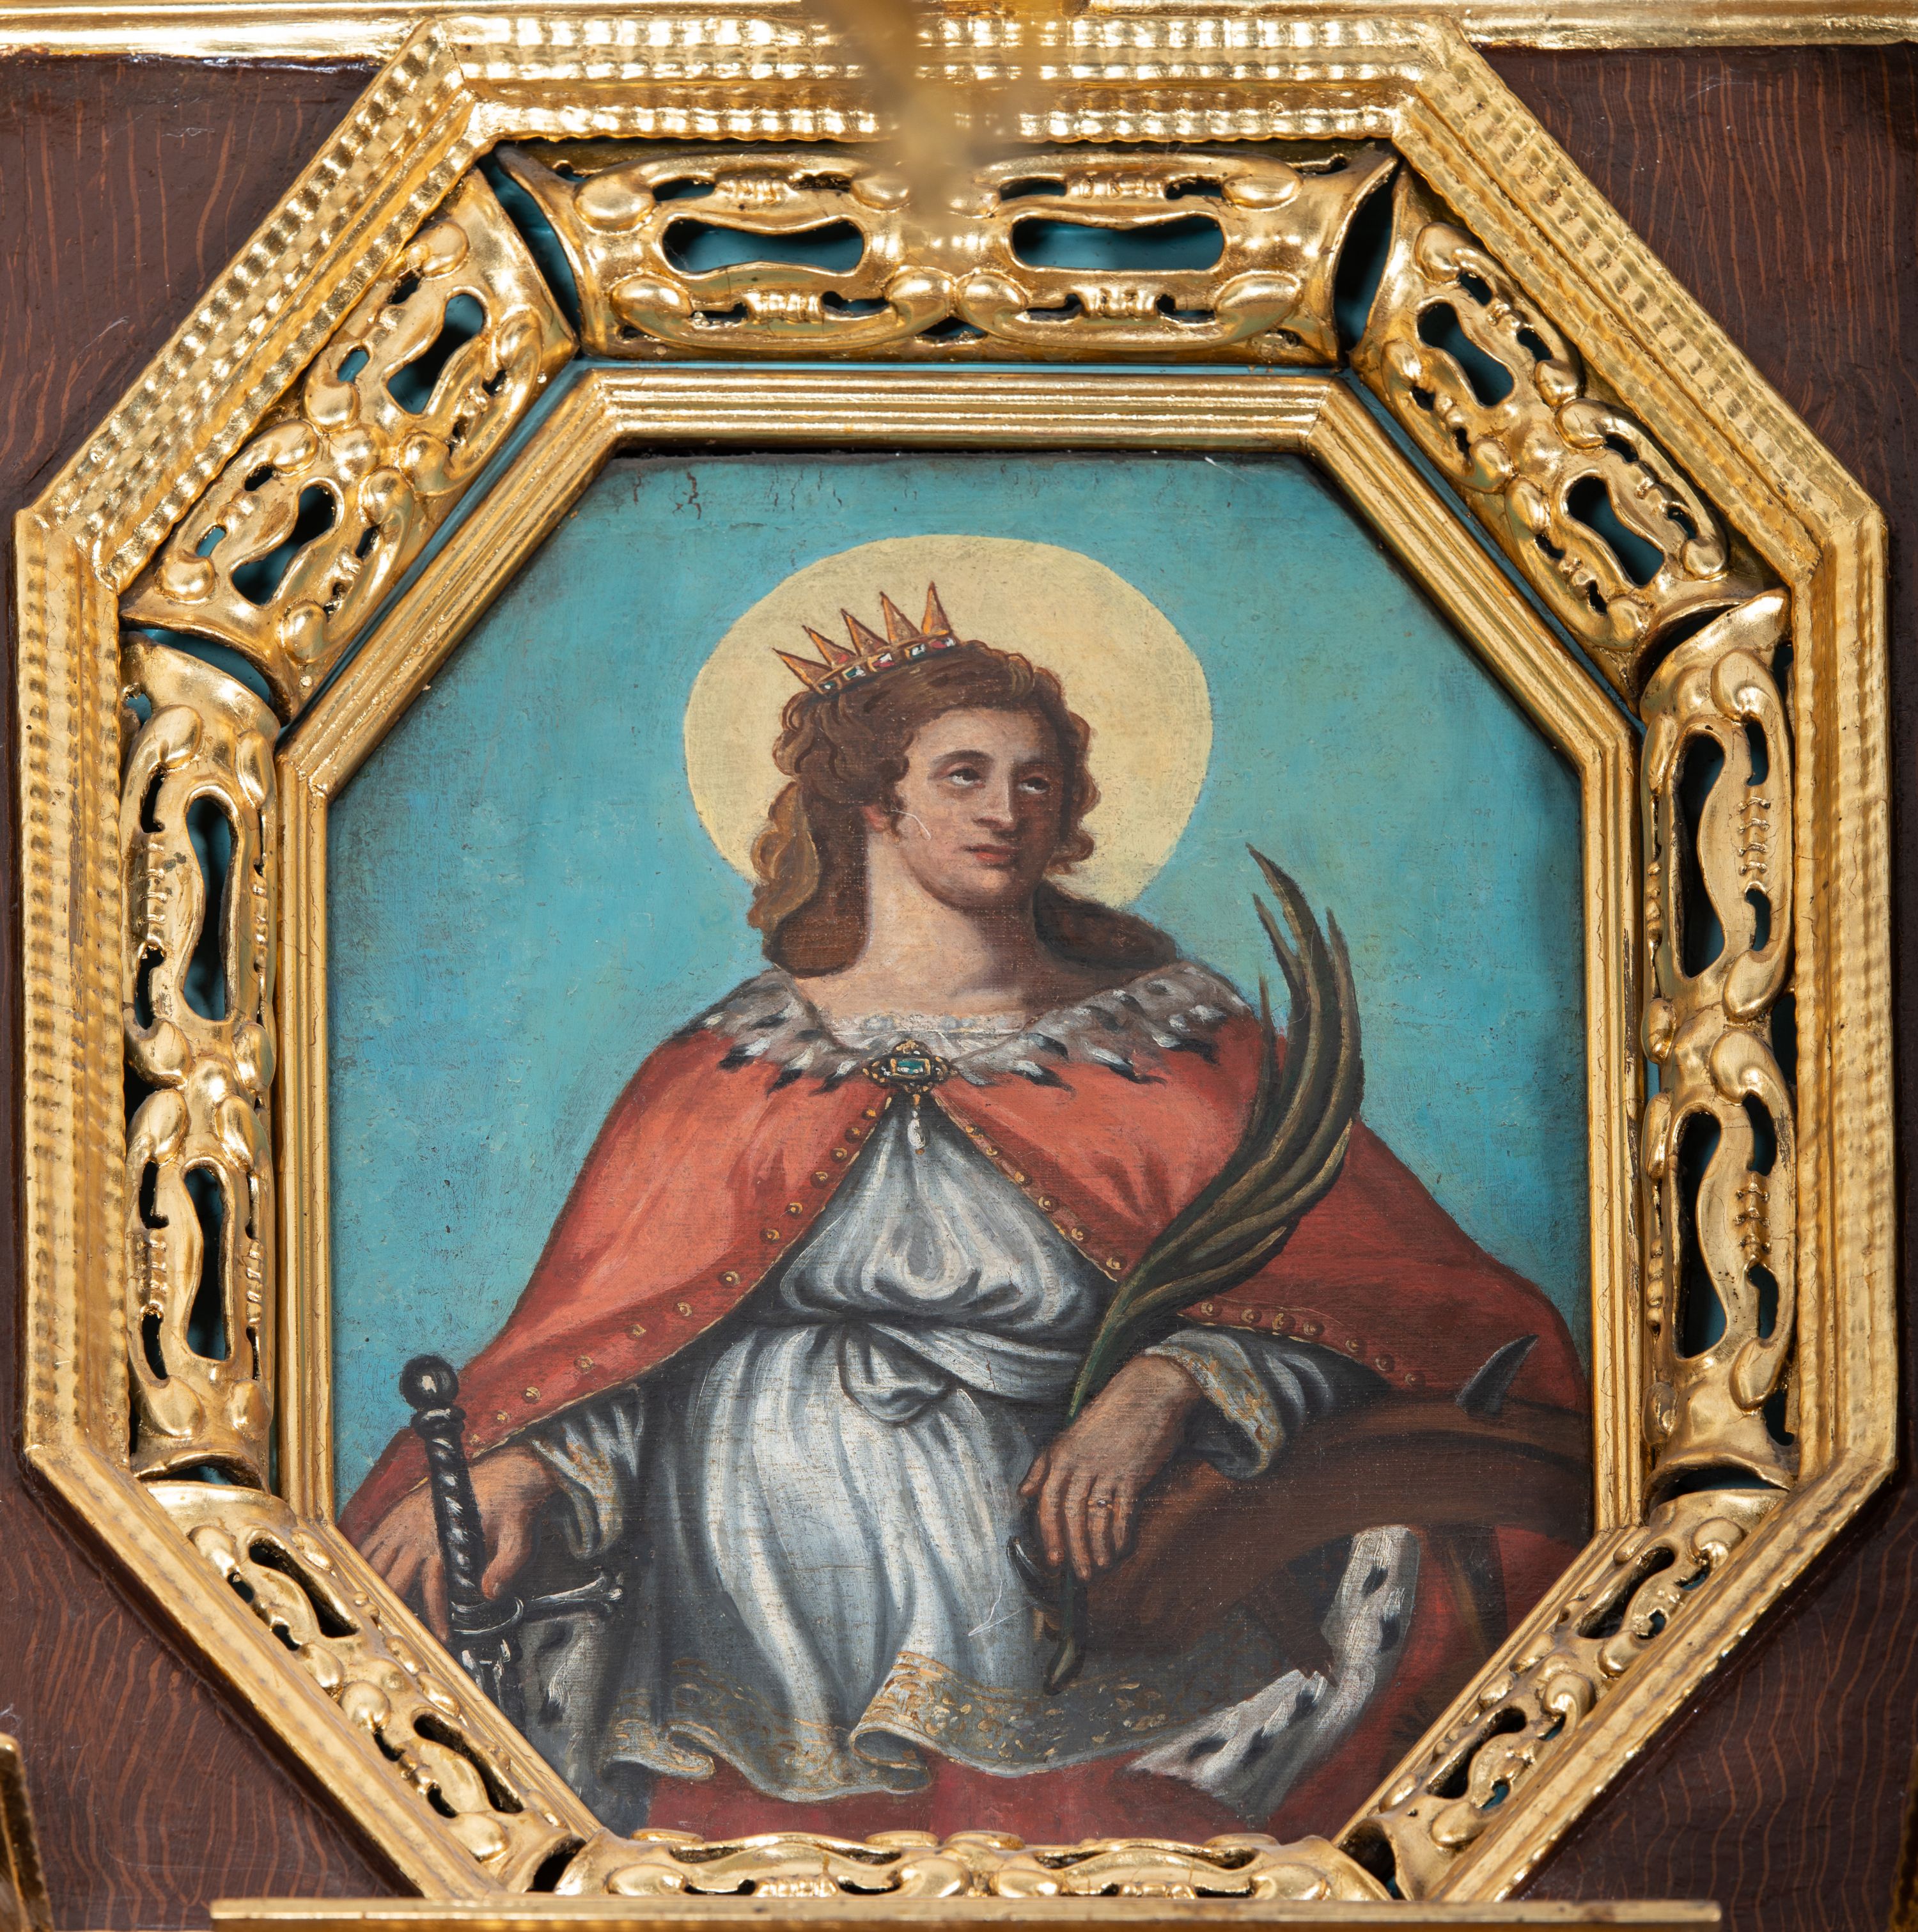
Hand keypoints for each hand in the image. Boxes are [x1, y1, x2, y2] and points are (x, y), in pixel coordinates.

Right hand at [359, 1446, 559, 1639]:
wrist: (511, 1469)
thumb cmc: (514, 1505)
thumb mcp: (520, 1536)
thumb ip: (507, 1565)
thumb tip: (488, 1595)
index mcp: (447, 1539)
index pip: (432, 1589)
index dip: (435, 1618)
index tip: (439, 1639)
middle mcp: (420, 1531)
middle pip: (394, 1580)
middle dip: (393, 1609)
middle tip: (392, 1636)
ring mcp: (408, 1520)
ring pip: (377, 1561)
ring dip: (373, 1588)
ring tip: (370, 1614)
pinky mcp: (404, 1510)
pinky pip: (373, 1538)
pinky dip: (364, 1559)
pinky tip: (357, 1577)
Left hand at [1020, 1355, 1204, 1582]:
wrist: (1148, 1392)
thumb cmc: (1108, 1416)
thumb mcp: (1068, 1436)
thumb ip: (1044, 1465)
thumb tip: (1024, 1493)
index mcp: (1060, 1455)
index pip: (1047, 1502)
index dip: (1049, 1534)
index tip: (1053, 1560)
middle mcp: (1080, 1464)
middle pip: (1071, 1516)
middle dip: (1075, 1550)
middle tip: (1080, 1576)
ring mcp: (1107, 1470)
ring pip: (1097, 1519)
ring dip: (1098, 1549)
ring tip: (1100, 1568)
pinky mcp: (1132, 1474)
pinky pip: (1124, 1513)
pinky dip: (1122, 1536)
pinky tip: (1122, 1550)